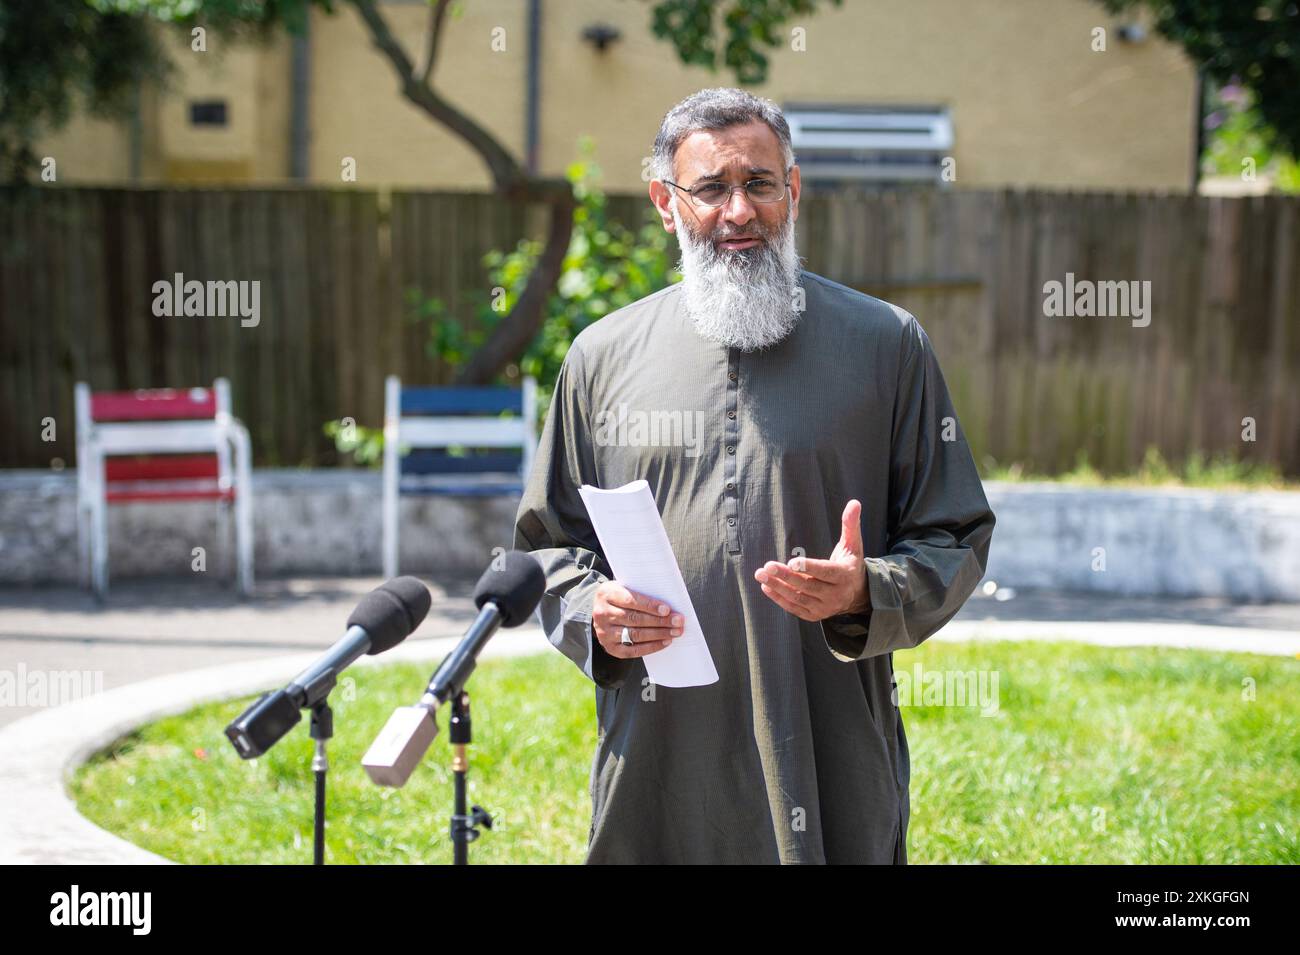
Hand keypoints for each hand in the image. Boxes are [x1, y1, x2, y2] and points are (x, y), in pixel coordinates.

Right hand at [592, 581, 683, 658]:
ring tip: (675, 632)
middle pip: (634, 619)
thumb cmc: (620, 597)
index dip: (649, 606)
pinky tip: (665, 642)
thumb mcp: (625, 587)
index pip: (630, 600)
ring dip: (658, 634)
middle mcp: (602, 614)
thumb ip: (642, 592)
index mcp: (606, 594)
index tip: (667, 610)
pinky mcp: (610, 648)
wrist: (600, 611)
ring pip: (634, 635)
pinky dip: (651, 647)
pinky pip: (633, 650)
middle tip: (677, 621)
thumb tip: (668, 605)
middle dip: (659, 621)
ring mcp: (604, 633)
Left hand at [753, 499, 869, 621]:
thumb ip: (851, 524)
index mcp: (845, 576)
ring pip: (799, 598)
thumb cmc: (850, 562)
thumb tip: (854, 502)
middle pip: (807, 585)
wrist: (857, 593)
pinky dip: (780, 599)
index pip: (825, 572)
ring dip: (778, 587)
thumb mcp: (853, 544)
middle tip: (767, 566)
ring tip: (761, 575)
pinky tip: (766, 587)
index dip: (809, 568)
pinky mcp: (815, 615)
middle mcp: (836, 595)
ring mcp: (825, 607)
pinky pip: (795, 608)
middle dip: (786, 576)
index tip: (792, 562)